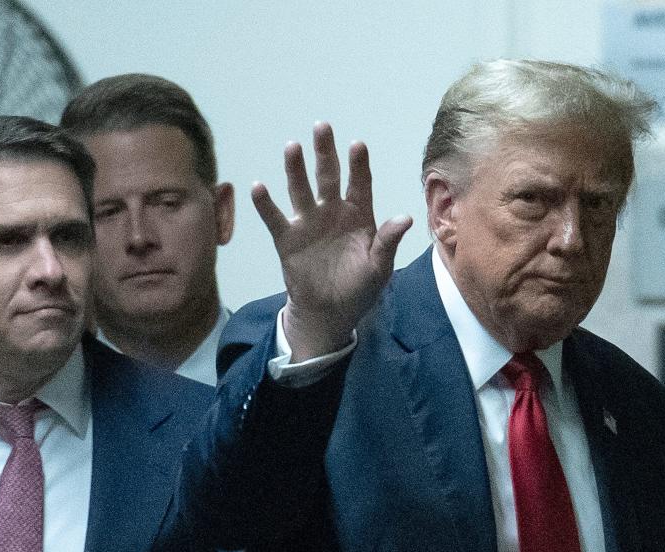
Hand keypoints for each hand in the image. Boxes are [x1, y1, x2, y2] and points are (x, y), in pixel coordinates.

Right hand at [252, 122, 411, 360]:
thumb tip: (405, 218)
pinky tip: (258, 187)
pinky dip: (265, 204)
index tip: (358, 145)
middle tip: (322, 126)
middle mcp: (332, 212)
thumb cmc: (360, 288)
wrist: (330, 313)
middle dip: (325, 152)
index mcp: (359, 216)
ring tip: (292, 147)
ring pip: (300, 190)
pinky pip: (274, 218)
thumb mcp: (379, 267)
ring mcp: (308, 223)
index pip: (360, 184)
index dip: (359, 165)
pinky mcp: (287, 238)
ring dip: (296, 169)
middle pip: (328, 176)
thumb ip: (388, 241)